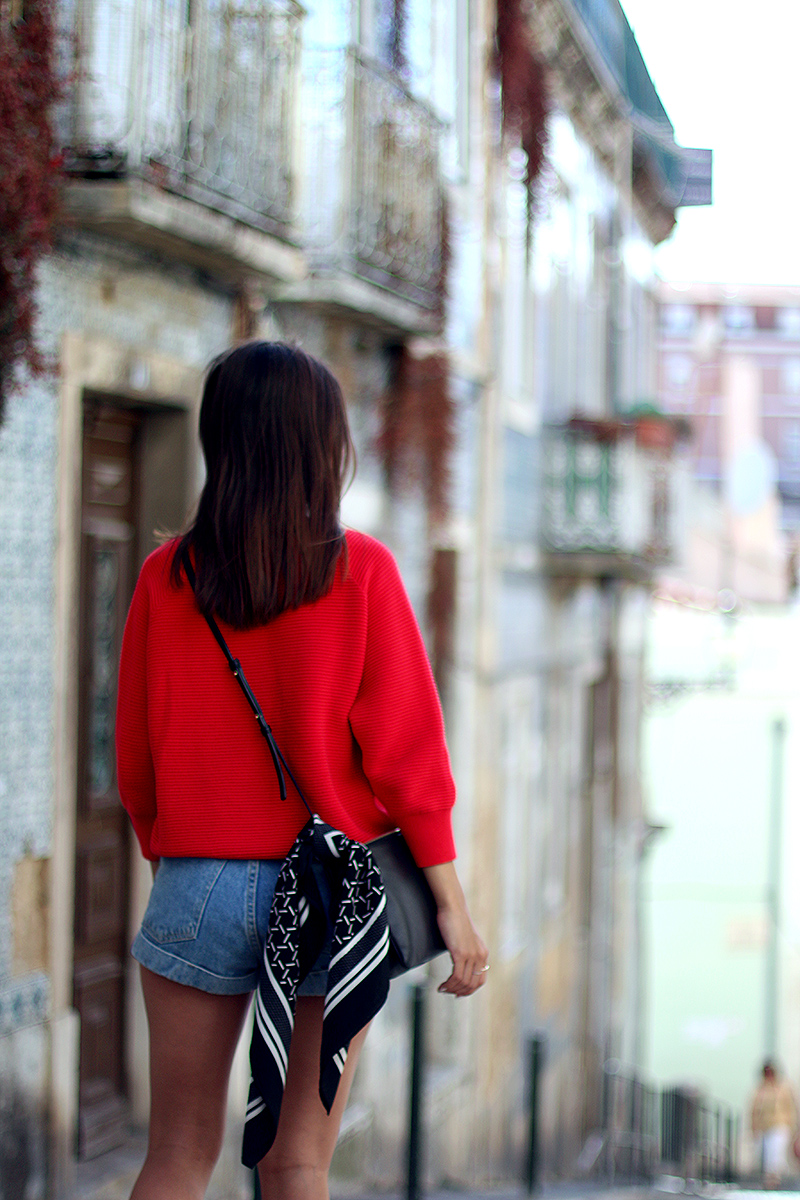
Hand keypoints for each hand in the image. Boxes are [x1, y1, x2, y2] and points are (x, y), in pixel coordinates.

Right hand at [422, 862, 488, 997]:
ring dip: (452, 989)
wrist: (452, 907)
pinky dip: (449, 984)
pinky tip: (441, 985)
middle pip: (472, 984)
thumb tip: (460, 961)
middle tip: (447, 992)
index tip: (458, 993)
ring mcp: (471, 955)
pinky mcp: (461, 953)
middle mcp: (480, 956)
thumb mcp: (465, 938)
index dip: (470, 990)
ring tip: (442, 989)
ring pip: (463, 982)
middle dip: (459, 992)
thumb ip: (466, 950)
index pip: (480, 980)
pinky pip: (456, 977)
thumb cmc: (455, 920)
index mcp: (483, 953)